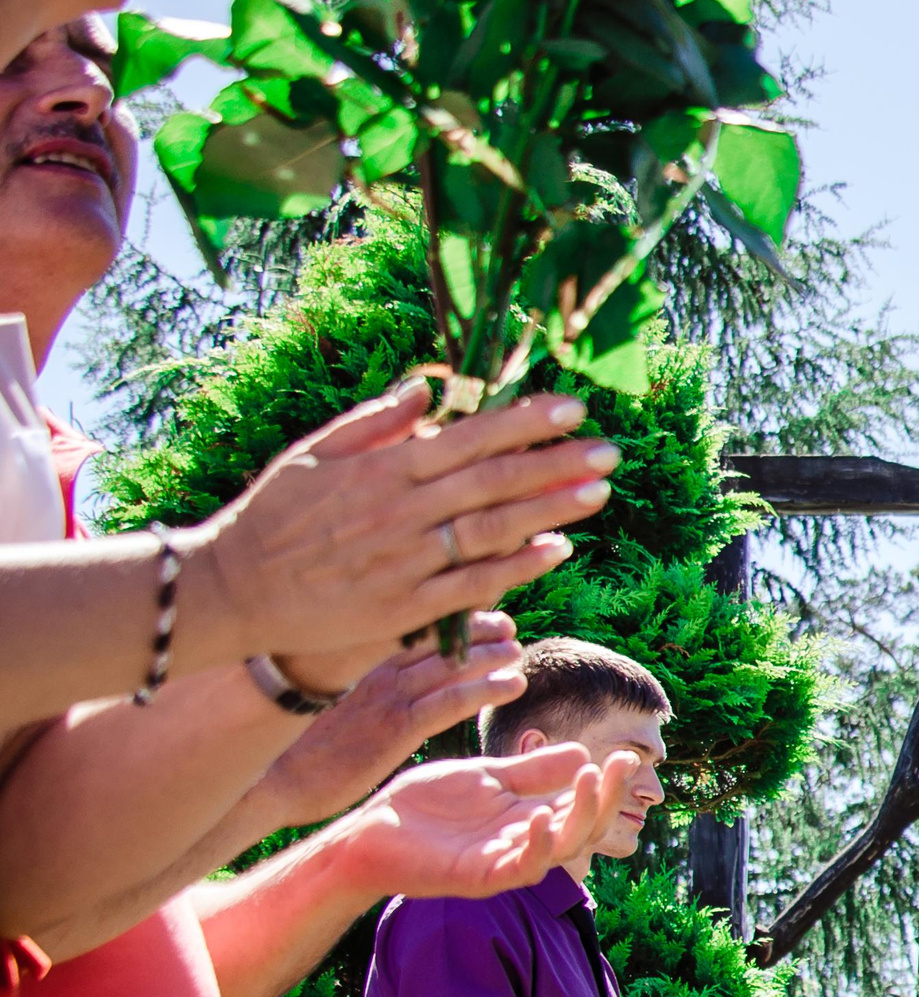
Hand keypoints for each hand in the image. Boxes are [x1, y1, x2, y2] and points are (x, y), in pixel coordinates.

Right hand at [188, 384, 619, 668]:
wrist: (231, 592)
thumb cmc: (273, 517)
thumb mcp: (313, 454)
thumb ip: (375, 422)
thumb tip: (426, 388)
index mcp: (382, 469)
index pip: (468, 439)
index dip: (524, 424)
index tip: (572, 409)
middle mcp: (399, 513)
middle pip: (493, 483)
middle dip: (555, 464)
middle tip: (610, 450)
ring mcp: (404, 563)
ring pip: (491, 532)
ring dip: (550, 511)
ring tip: (599, 492)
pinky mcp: (403, 609)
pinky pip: (471, 586)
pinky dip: (517, 567)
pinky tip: (558, 549)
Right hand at [253, 615, 525, 827]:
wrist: (273, 780)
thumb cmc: (299, 743)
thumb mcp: (328, 699)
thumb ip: (358, 678)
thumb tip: (386, 671)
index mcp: (361, 658)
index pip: (412, 624)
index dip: (449, 612)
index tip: (477, 604)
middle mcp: (377, 669)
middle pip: (436, 636)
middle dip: (475, 626)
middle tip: (507, 623)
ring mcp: (388, 697)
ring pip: (450, 664)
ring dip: (489, 654)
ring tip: (515, 649)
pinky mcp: (396, 728)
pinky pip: (450, 702)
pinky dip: (485, 689)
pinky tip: (512, 684)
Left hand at [338, 743, 638, 900]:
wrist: (367, 832)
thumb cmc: (421, 806)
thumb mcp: (484, 776)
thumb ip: (530, 771)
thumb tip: (583, 755)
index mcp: (526, 816)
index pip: (580, 804)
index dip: (607, 783)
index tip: (626, 755)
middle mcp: (522, 842)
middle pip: (583, 827)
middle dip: (608, 797)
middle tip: (622, 765)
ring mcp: (503, 861)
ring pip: (562, 848)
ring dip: (583, 815)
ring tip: (591, 778)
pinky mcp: (479, 877)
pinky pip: (521, 869)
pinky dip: (535, 844)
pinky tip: (538, 815)